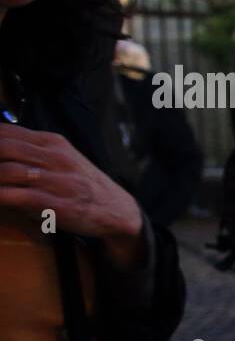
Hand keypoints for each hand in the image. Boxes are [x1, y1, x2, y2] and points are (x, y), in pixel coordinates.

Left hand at [0, 126, 144, 268]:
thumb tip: (1, 148)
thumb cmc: (83, 184)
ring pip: (9, 171)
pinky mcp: (59, 204)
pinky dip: (2, 195)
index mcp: (53, 142)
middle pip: (4, 147)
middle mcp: (55, 157)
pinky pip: (21, 196)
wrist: (117, 209)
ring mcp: (58, 181)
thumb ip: (33, 151)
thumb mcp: (62, 158)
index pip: (7, 131)